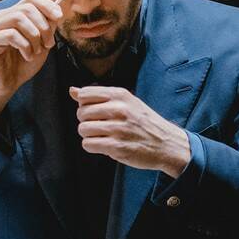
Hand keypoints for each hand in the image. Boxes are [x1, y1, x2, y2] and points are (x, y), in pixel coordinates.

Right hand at [0, 0, 63, 122]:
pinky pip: (11, 34)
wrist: (6, 85)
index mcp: (15, 14)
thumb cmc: (22, 64)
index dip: (47, 5)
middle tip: (48, 44)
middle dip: (44, 26)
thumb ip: (48, 28)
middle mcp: (3, 17)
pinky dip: (25, 46)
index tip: (59, 17)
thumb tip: (57, 12)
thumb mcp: (41, 44)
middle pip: (27, 7)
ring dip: (34, 36)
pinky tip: (27, 56)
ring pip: (19, 18)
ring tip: (36, 51)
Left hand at [71, 86, 191, 175]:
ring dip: (89, 135)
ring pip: (83, 129)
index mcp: (120, 95)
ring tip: (102, 136)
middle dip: (86, 121)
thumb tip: (72, 91)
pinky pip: (88, 144)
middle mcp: (119, 110)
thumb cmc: (143, 122)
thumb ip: (98, 96)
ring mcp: (118, 129)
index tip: (95, 111)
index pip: (85, 94)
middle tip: (99, 126)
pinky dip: (92, 146)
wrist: (166, 143)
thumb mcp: (126, 102)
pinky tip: (104, 145)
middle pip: (81, 113)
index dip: (84, 104)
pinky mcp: (117, 147)